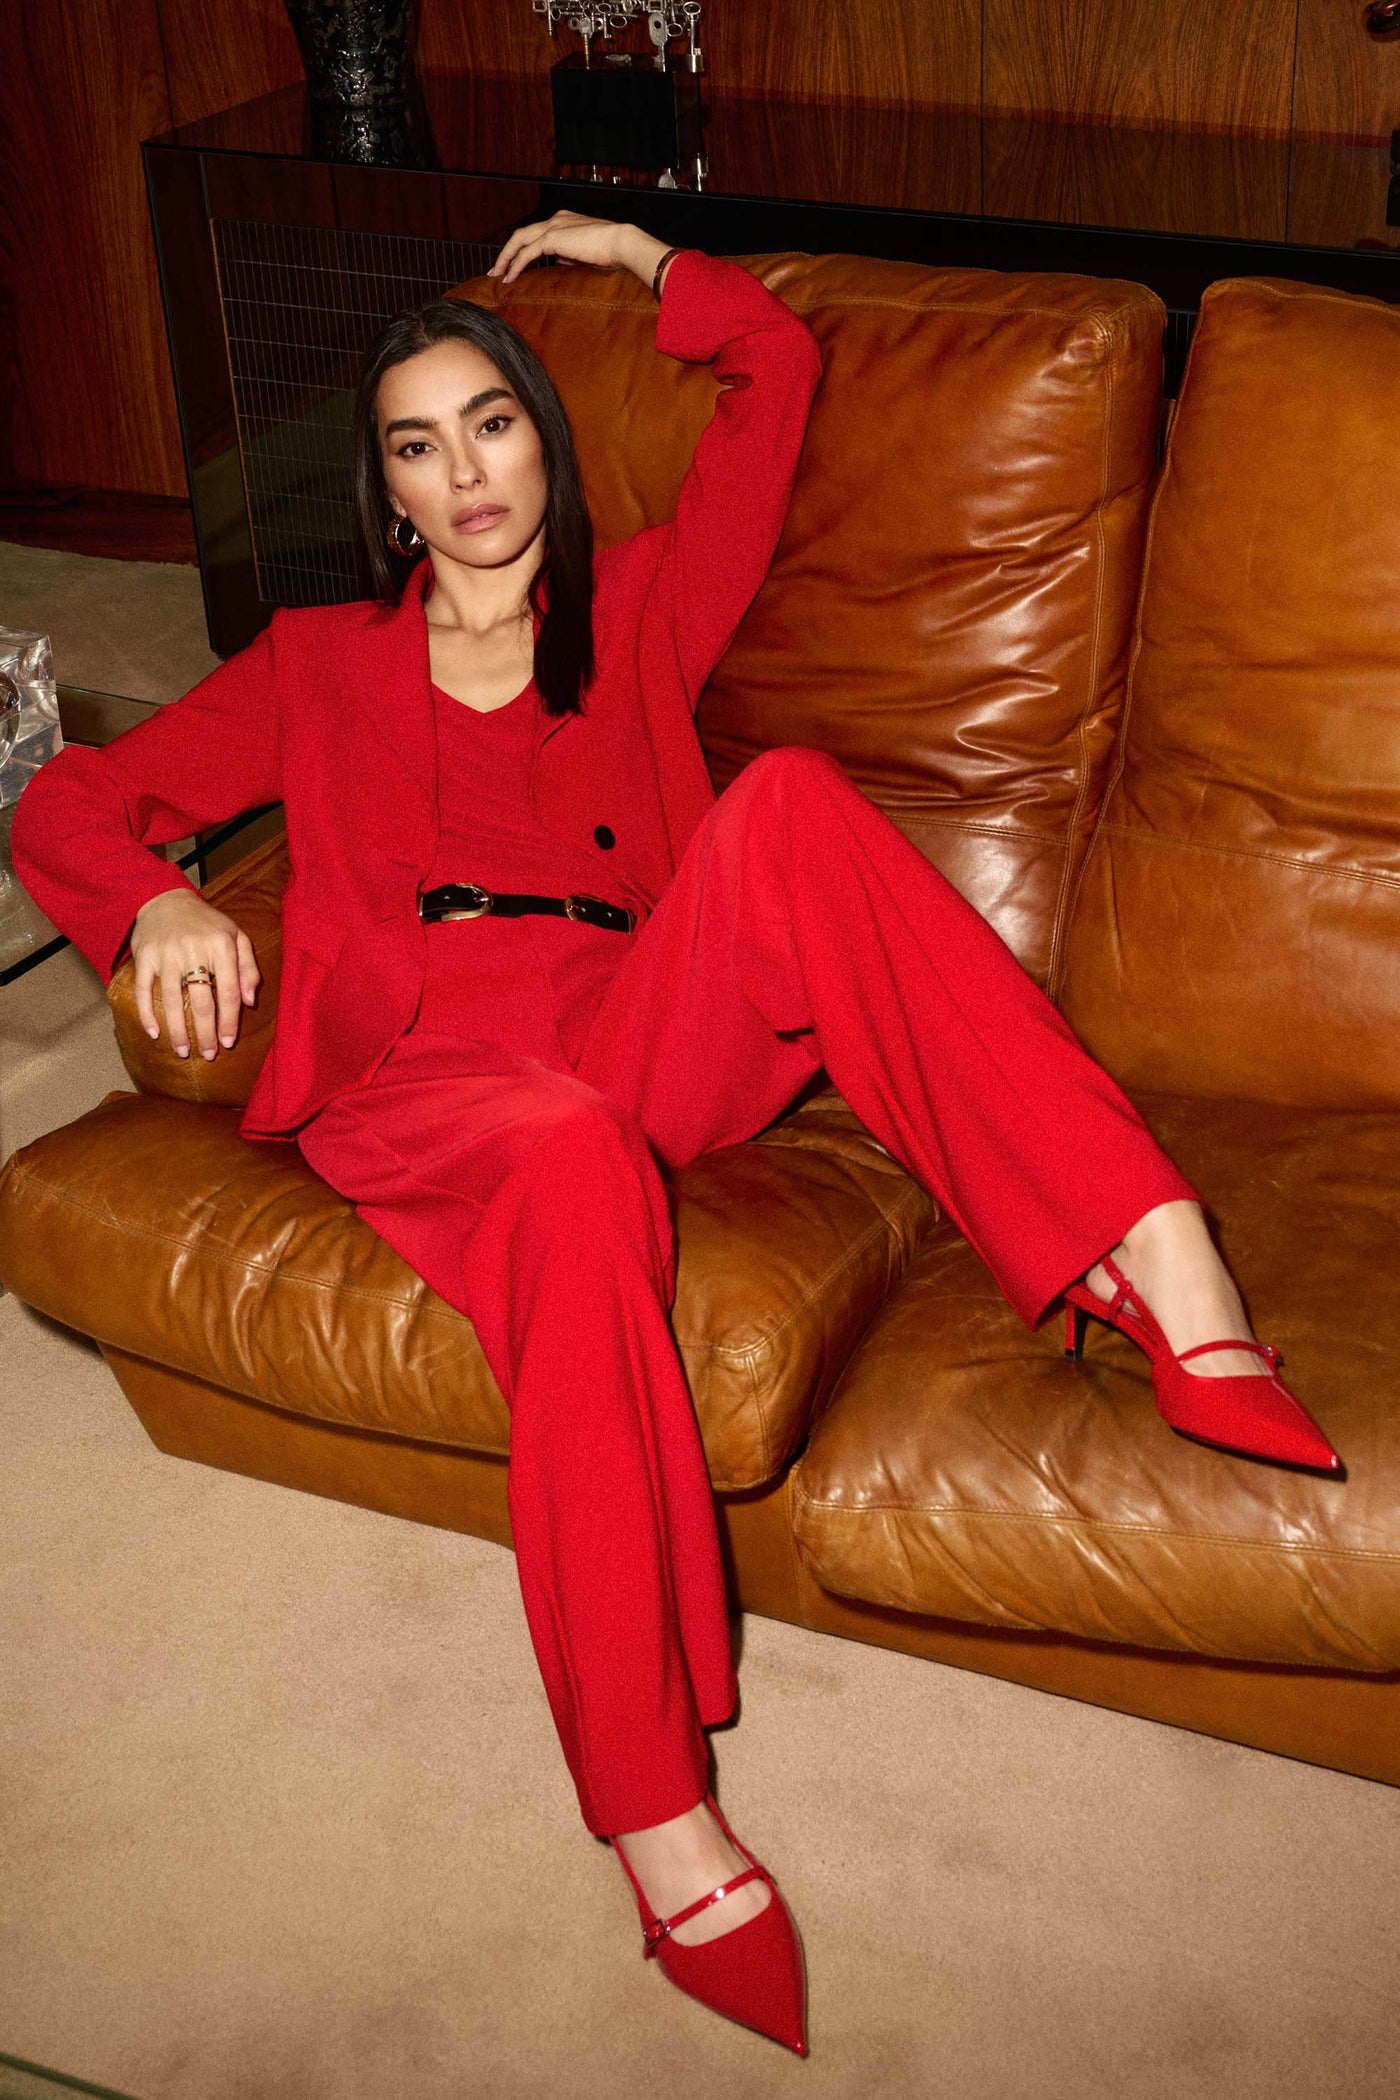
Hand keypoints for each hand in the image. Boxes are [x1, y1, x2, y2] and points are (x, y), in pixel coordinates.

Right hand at [130, 888, 260, 1060]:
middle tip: (208, 1055)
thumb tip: (251, 1002)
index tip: (227, 1043)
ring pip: (173, 1001)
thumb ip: (249, 967)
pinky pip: (144, 990)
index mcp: (222, 946)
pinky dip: (147, 1014)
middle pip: (202, 1001)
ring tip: (183, 1052)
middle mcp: (194, 951)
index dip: (229, 1021)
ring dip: (178, 1031)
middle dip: (205, 1033)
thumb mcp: (236, 936)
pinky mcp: (144, 956)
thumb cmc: (208, 924)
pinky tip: (154, 1034)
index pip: (229, 992)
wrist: (166, 899)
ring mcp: (167, 954)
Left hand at [487, 210, 670, 291]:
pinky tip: (510, 277)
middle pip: (522, 235)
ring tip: (497, 275)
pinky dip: (516, 265)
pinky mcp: (552, 238)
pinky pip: (527, 252)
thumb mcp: (586, 253)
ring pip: (519, 240)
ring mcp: (553, 227)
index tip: (514, 266)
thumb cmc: (612, 251)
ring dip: (506, 258)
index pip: (537, 234)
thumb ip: (569, 254)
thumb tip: (558, 260)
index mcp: (564, 221)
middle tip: (496, 270)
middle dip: (506, 253)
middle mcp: (556, 219)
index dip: (522, 250)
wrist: (622, 243)